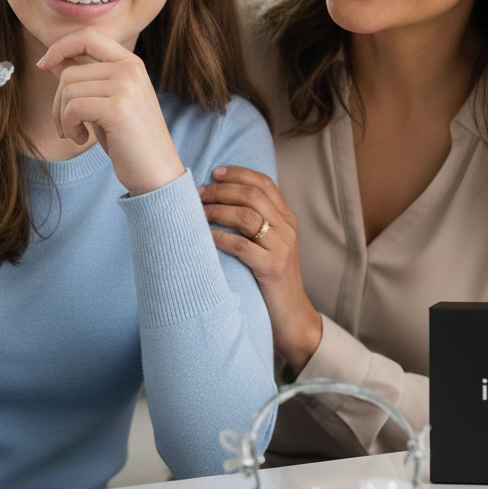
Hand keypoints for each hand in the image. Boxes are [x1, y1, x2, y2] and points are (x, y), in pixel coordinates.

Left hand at [36, 28, 184, 195]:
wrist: (156, 173)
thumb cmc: (128, 141)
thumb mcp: (104, 104)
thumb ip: (84, 80)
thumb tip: (53, 60)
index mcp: (131, 63)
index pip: (88, 36)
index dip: (60, 46)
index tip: (43, 63)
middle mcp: (131, 69)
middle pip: (70, 72)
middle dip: (57, 102)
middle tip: (66, 127)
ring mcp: (127, 86)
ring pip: (68, 90)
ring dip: (62, 118)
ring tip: (77, 134)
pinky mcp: (118, 108)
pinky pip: (73, 107)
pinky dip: (69, 126)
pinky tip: (82, 138)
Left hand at [198, 166, 322, 373]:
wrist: (292, 317)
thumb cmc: (273, 280)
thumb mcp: (272, 245)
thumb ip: (258, 223)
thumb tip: (223, 200)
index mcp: (288, 219)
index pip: (265, 183)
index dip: (239, 173)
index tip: (215, 172)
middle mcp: (287, 228)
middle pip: (252, 195)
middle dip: (221, 190)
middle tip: (197, 193)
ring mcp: (281, 247)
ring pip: (245, 216)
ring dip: (216, 210)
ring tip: (195, 212)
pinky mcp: (271, 268)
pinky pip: (240, 245)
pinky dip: (218, 237)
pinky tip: (204, 236)